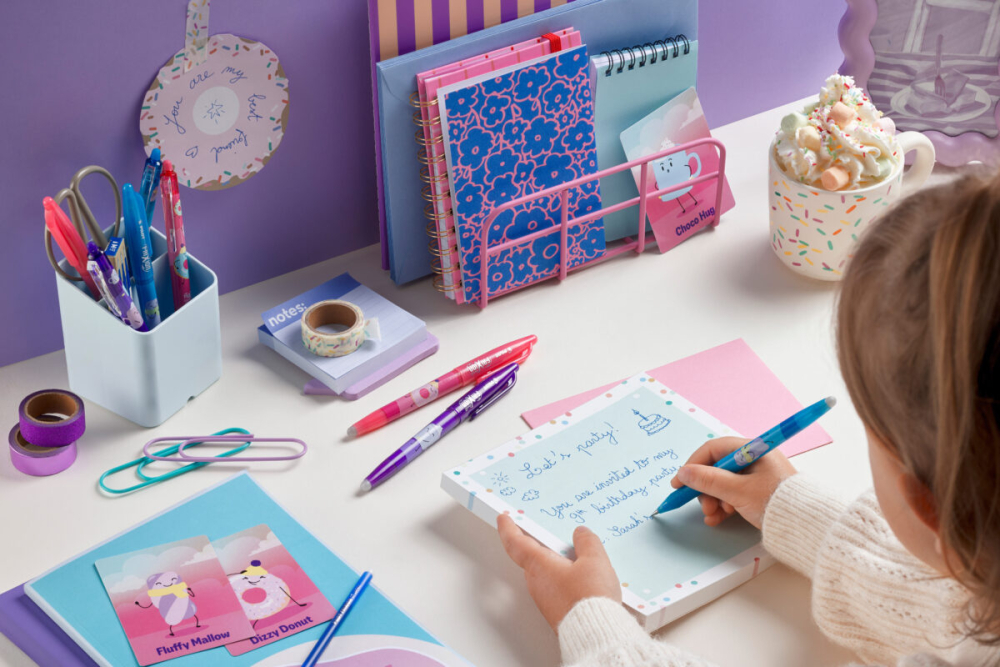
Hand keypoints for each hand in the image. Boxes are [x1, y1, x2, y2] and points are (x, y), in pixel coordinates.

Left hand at [497, 514, 620, 631]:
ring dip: (557, 564)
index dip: (508, 528)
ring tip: (581, 558)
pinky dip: (565, 579)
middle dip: (542, 545)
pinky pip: (555, 588)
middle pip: (533, 557)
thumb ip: (587, 542)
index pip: (516, 542)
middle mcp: (537, 582)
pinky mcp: (555, 610)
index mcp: (539, 565)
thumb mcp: (595, 560)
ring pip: (546, 573)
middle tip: (552, 535)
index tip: (503, 518)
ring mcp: (544, 598)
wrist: (594, 632)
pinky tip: (583, 579)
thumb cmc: (589, 597)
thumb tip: (581, 534)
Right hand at [670, 437, 796, 528]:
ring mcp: (755, 476)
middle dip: (706, 489)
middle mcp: (753, 459)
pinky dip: (723, 505)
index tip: (679, 482)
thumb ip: (709, 480)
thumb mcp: (738, 491)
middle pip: (716, 468)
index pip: (713, 449)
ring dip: (713, 500)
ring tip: (715, 516)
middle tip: (704, 507)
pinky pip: (732, 494)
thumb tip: (684, 473)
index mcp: (752, 449)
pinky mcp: (757, 491)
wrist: (806, 527)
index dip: (693, 464)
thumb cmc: (775, 503)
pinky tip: (719, 519)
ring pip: (722, 484)